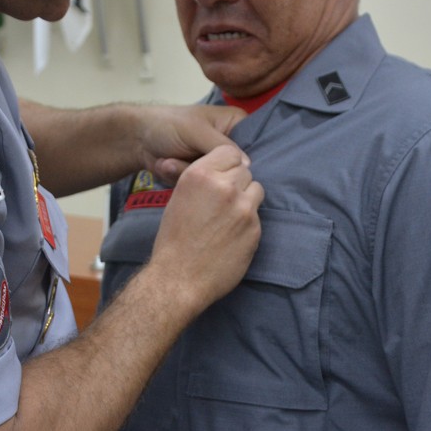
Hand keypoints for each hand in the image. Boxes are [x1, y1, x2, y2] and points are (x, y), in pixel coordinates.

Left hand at [135, 104, 245, 184]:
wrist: (137, 140)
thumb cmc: (168, 125)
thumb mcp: (196, 131)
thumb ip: (222, 147)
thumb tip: (248, 166)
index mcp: (236, 124)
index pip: (254, 145)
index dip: (241, 159)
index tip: (223, 163)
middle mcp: (230, 144)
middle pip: (234, 167)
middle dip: (205, 167)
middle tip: (186, 158)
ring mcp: (215, 162)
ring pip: (216, 180)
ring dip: (188, 172)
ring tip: (170, 159)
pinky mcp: (202, 177)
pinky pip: (201, 187)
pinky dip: (180, 177)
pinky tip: (168, 164)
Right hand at [148, 144, 262, 313]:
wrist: (178, 278)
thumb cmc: (173, 240)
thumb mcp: (178, 198)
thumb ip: (201, 180)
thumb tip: (216, 168)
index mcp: (200, 175)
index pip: (229, 151)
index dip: (227, 163)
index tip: (224, 174)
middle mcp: (224, 187)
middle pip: (244, 170)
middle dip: (236, 182)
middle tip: (223, 201)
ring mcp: (243, 208)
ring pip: (256, 189)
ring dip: (247, 198)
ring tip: (230, 216)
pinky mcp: (255, 228)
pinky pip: (258, 215)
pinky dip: (248, 222)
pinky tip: (232, 235)